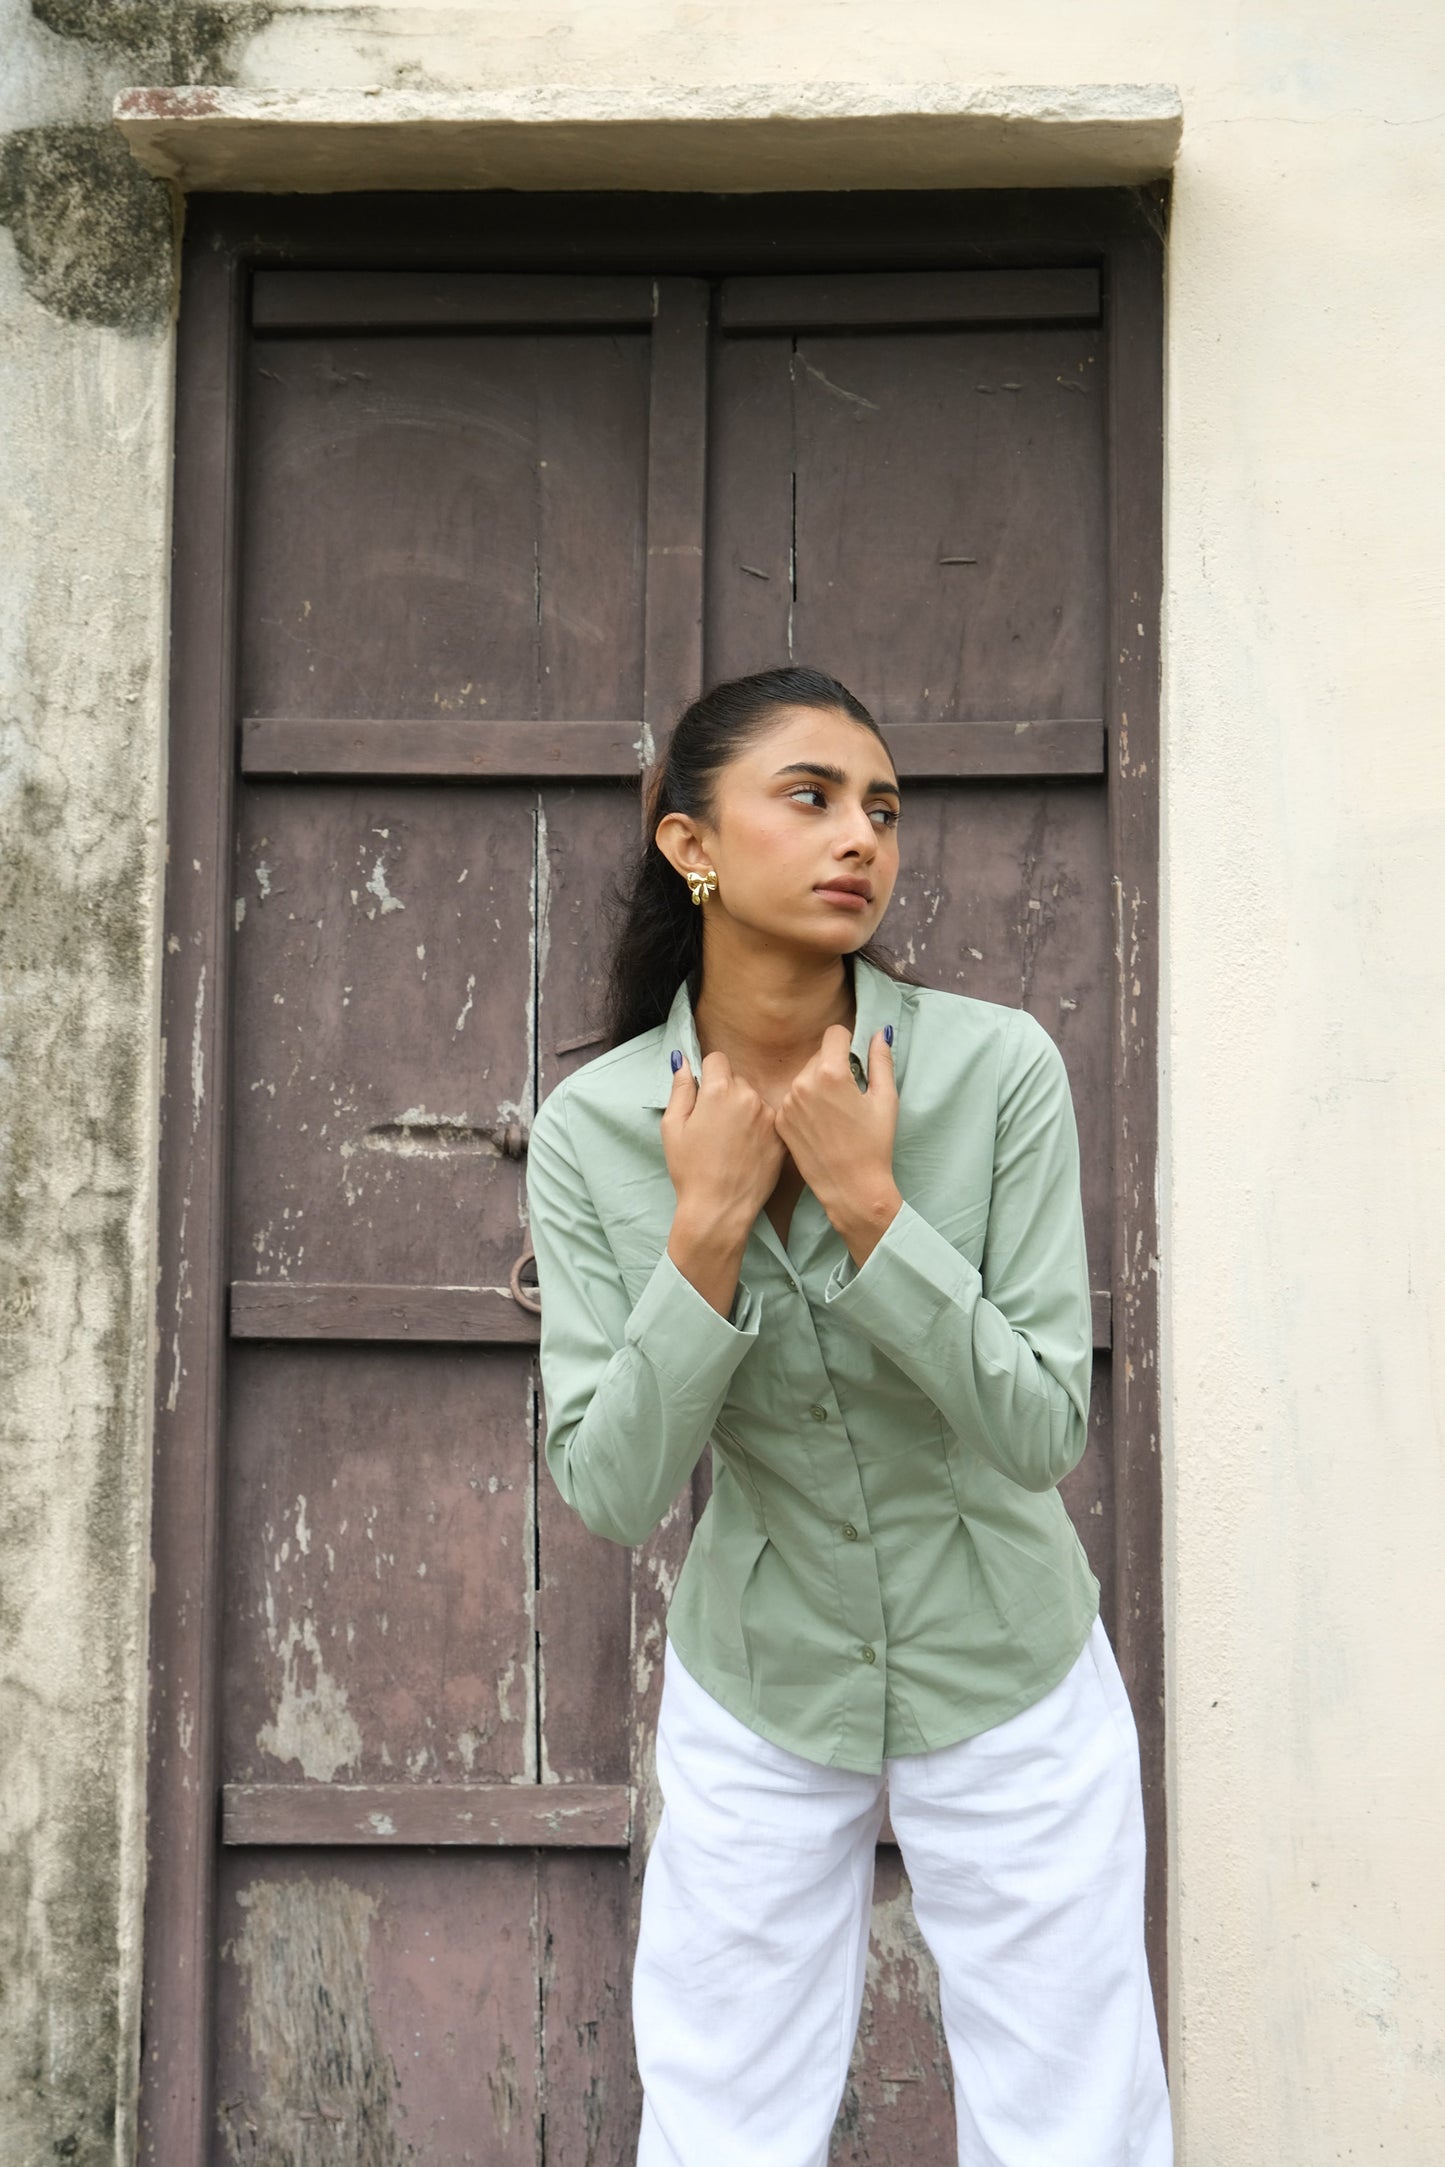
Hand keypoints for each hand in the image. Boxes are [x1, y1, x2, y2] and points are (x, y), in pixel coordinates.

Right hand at [661, 1050, 784, 1237]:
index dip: (707, 1074)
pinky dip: (759, 1129)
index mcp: (719, 1090)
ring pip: (754, 1100)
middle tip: (714, 1125)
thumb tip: (682, 1060)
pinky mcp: (782, 1137)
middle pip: (737, 1079)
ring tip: (731, 1142)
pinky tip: (747, 1151)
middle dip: (725, 1093)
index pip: (717, 1059)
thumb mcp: (673, 1127)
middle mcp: (749, 1097)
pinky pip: (768, 1120)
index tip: (703, 1094)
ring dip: (744, 1110)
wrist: (719, 1209)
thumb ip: (680, 1088)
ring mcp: (769, 1117)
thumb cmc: (690, 1169)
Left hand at [774, 1025, 901, 1264]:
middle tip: (848, 1096)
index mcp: (830, 1072)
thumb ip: (881, 1060)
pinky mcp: (780, 1121)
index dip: (848, 1044)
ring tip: (834, 1114)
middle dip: (833, 1067)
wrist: (851, 1187)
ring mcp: (787, 1103)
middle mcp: (802, 1083)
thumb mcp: (886, 1099)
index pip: (834, 1034)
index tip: (855, 1062)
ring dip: (817, 1085)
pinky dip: (805, 1105)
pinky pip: (793, 1098)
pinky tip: (819, 1126)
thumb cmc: (874, 1144)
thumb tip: (879, 1033)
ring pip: (804, 1077)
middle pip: (818, 1055)